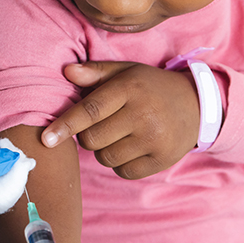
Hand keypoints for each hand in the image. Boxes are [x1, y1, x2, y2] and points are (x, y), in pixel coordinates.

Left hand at [41, 62, 198, 179]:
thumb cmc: (148, 87)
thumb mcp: (125, 72)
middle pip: (92, 139)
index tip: (46, 139)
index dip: (65, 125)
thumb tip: (66, 71)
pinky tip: (132, 148)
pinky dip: (120, 164)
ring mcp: (155, 139)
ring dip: (103, 150)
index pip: (90, 110)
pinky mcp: (163, 159)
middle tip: (100, 126)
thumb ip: (94, 72)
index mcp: (130, 89)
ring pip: (105, 157)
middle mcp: (144, 115)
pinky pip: (123, 171)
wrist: (197, 105)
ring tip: (119, 135)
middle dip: (87, 136)